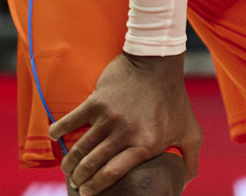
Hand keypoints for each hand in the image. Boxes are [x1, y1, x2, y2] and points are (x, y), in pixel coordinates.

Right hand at [47, 52, 199, 194]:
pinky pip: (70, 121)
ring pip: (79, 148)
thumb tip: (183, 185)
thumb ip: (190, 161)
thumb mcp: (190, 131)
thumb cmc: (174, 99)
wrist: (158, 62)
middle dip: (79, 180)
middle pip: (92, 165)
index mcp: (146, 145)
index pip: (112, 174)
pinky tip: (55, 137)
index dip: (96, 187)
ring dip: (69, 163)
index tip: (88, 193)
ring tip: (68, 169)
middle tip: (76, 183)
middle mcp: (125, 133)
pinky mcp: (96, 101)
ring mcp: (109, 117)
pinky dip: (59, 131)